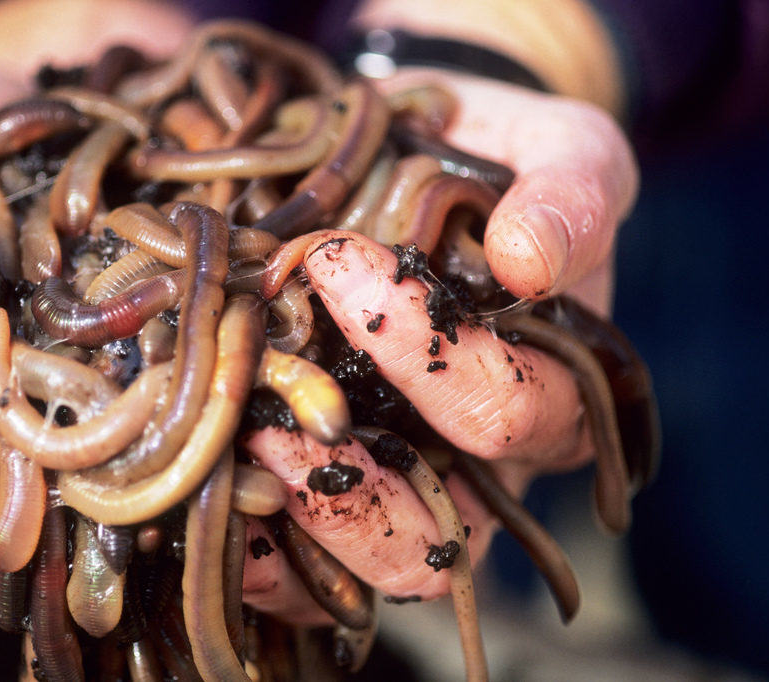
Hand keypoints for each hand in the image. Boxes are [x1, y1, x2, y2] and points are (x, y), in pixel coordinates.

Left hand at [240, 69, 638, 617]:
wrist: (408, 158)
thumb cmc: (494, 166)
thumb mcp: (558, 155)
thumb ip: (571, 196)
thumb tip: (530, 260)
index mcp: (543, 397)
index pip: (509, 416)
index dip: (432, 360)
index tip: (339, 263)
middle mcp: (466, 461)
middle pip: (430, 538)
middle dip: (351, 493)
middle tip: (273, 425)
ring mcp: (384, 474)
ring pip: (352, 570)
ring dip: (283, 529)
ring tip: (225, 459)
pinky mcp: (313, 474)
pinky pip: (285, 555)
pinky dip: (242, 541)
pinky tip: (197, 492)